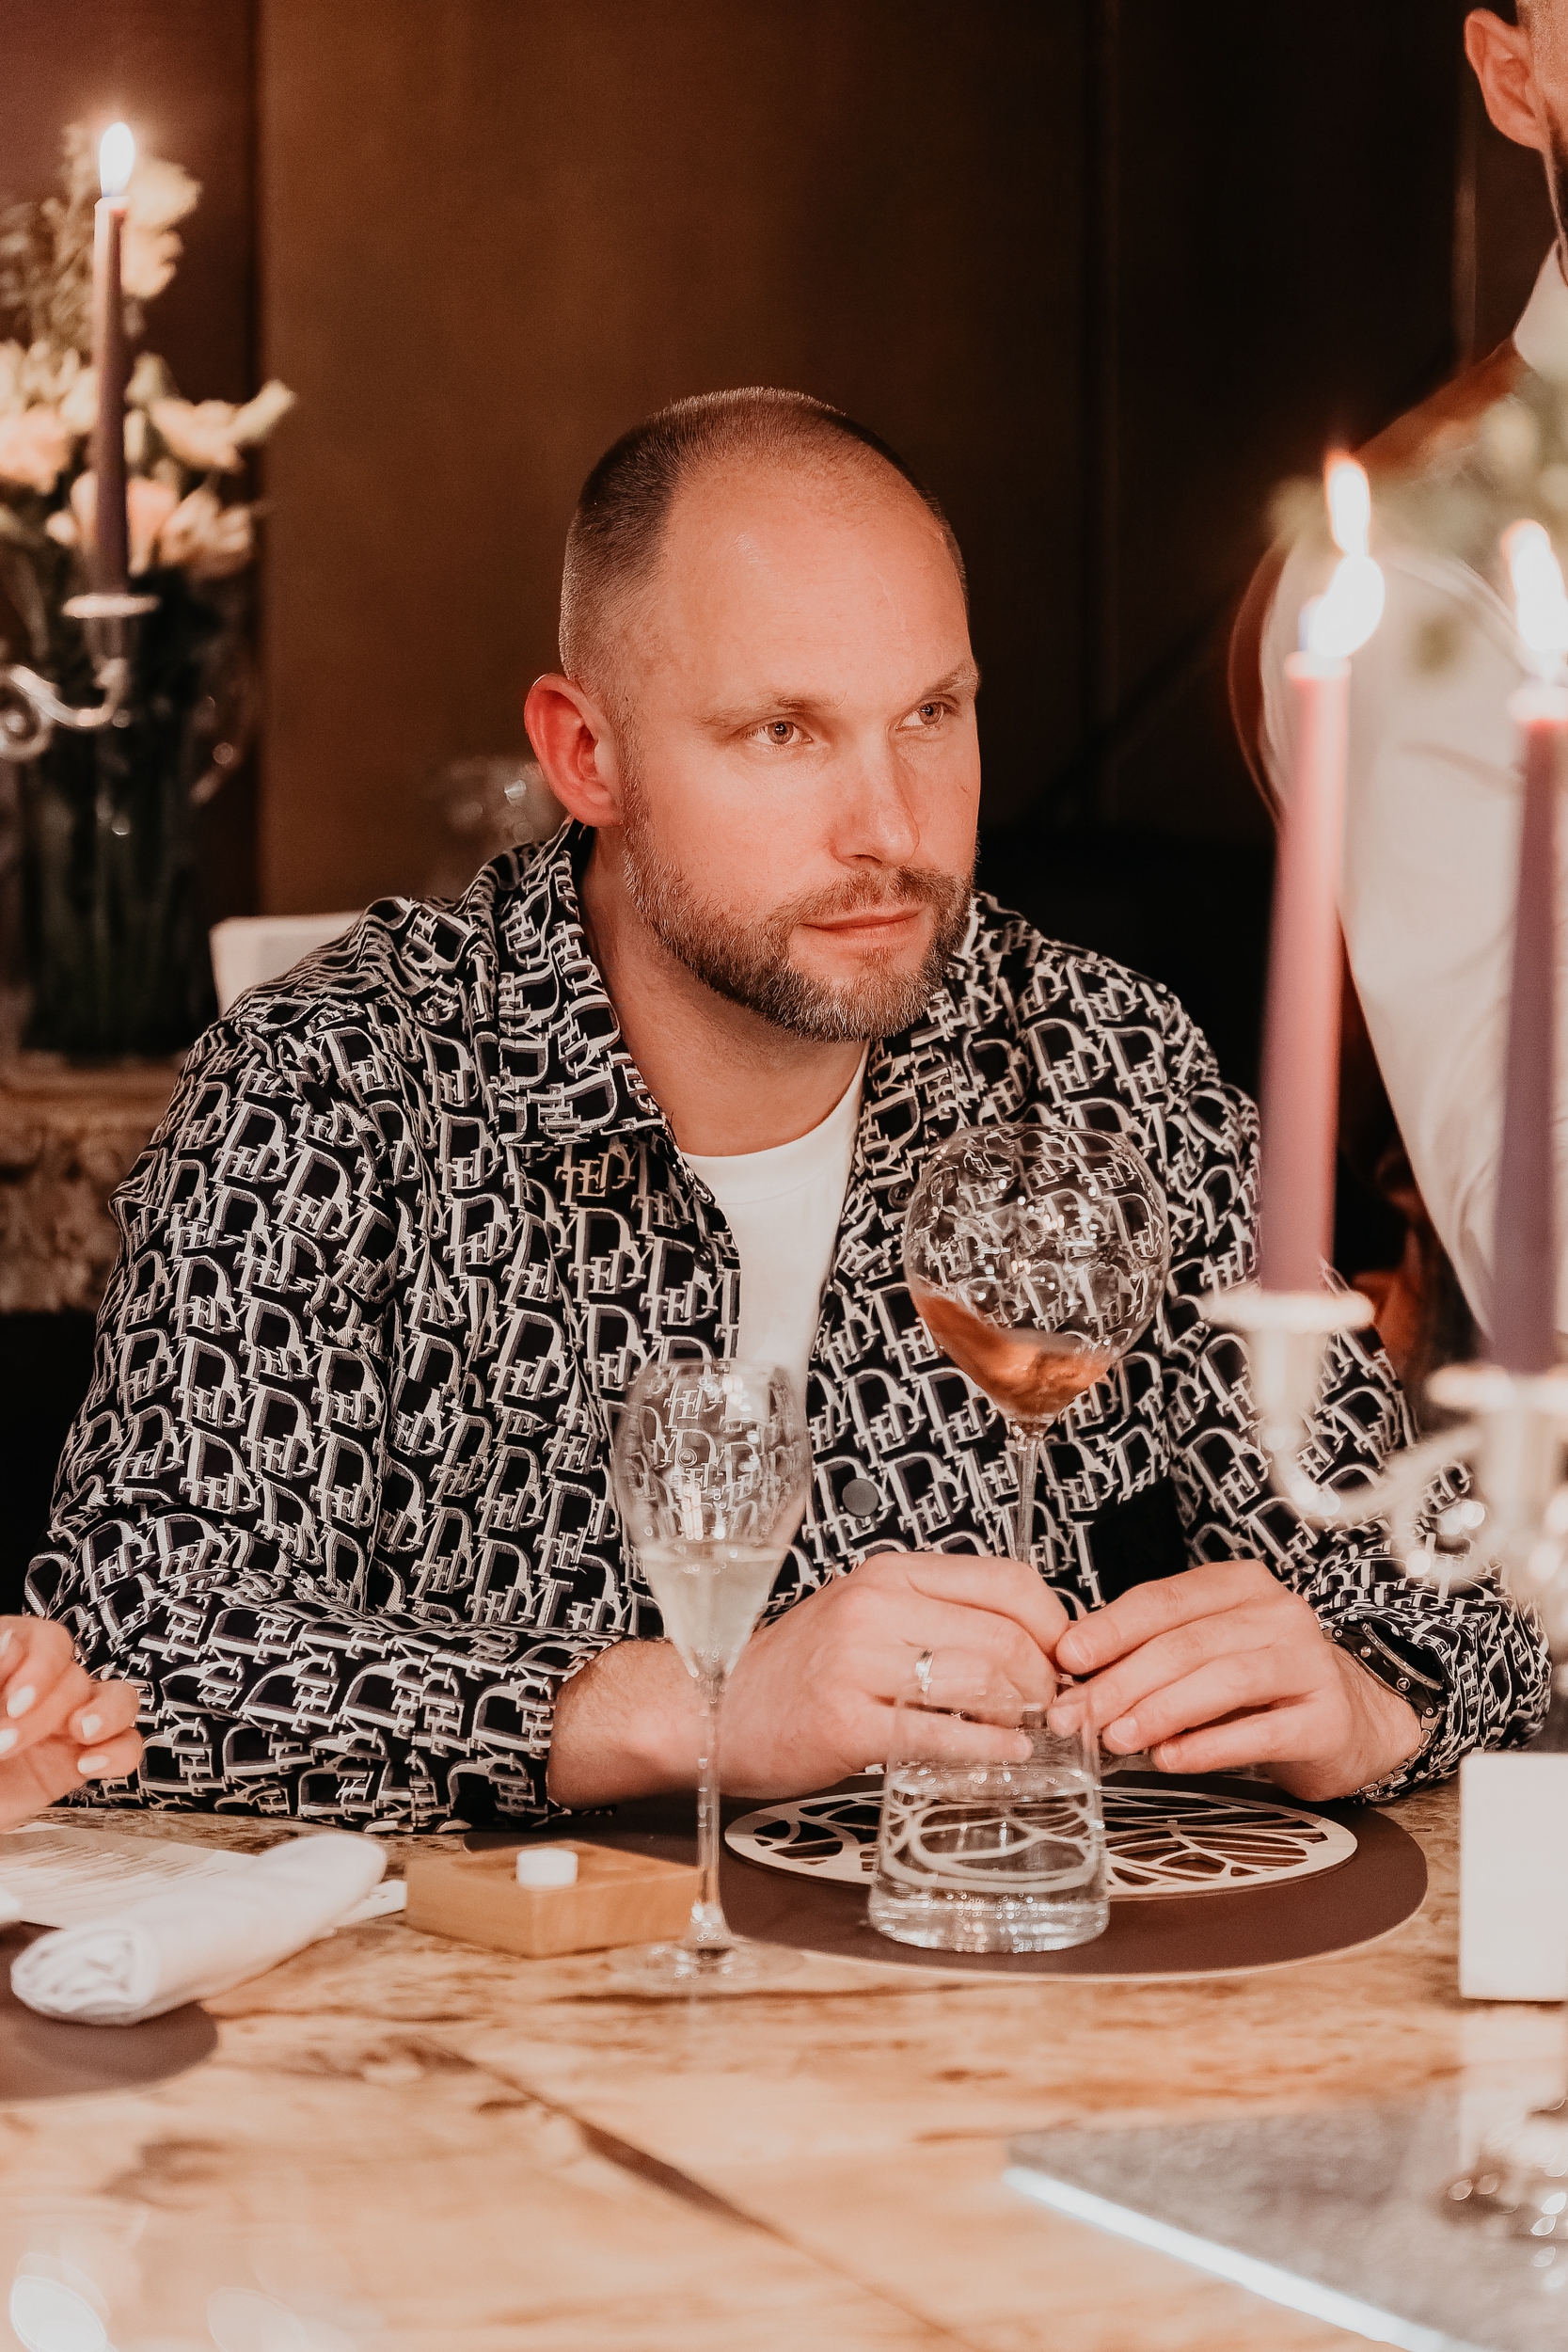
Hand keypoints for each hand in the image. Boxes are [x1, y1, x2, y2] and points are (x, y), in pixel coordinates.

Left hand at [0, 1619, 143, 1829]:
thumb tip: (9, 1644)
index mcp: (2, 1662)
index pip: (42, 1639)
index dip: (36, 1666)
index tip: (10, 1699)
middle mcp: (35, 1689)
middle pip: (73, 1675)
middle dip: (43, 1710)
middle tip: (5, 1742)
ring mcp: (59, 1725)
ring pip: (115, 1698)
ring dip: (104, 1713)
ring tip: (79, 1734)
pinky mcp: (73, 1763)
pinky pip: (123, 1747)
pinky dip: (118, 1752)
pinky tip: (90, 1766)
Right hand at [548, 1553, 1068, 1807]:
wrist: (711, 1705)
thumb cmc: (797, 1669)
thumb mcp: (868, 1618)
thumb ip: (938, 1620)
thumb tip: (1030, 1647)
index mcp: (890, 1575)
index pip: (1009, 1583)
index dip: (1053, 1627)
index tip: (1063, 1659)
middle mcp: (876, 1608)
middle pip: (1004, 1637)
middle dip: (1046, 1682)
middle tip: (1053, 1709)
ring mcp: (858, 1663)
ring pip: (980, 1682)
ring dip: (1023, 1716)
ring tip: (1029, 1733)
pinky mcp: (845, 1722)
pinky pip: (940, 1736)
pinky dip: (989, 1749)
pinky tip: (1007, 1756)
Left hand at [1046, 1561, 1426, 1800]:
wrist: (1352, 1723)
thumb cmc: (1264, 1687)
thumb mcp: (1207, 1654)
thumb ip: (1150, 1653)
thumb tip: (1075, 1674)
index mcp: (1240, 1586)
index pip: (1163, 1600)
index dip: (1110, 1629)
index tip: (1068, 1658)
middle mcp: (1279, 1614)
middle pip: (1186, 1643)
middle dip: (1122, 1681)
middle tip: (1078, 1715)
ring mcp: (1309, 1663)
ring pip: (1222, 1681)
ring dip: (1160, 1711)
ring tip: (1117, 1738)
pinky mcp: (1326, 1719)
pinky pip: (1260, 1732)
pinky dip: (1208, 1747)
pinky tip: (1169, 1759)